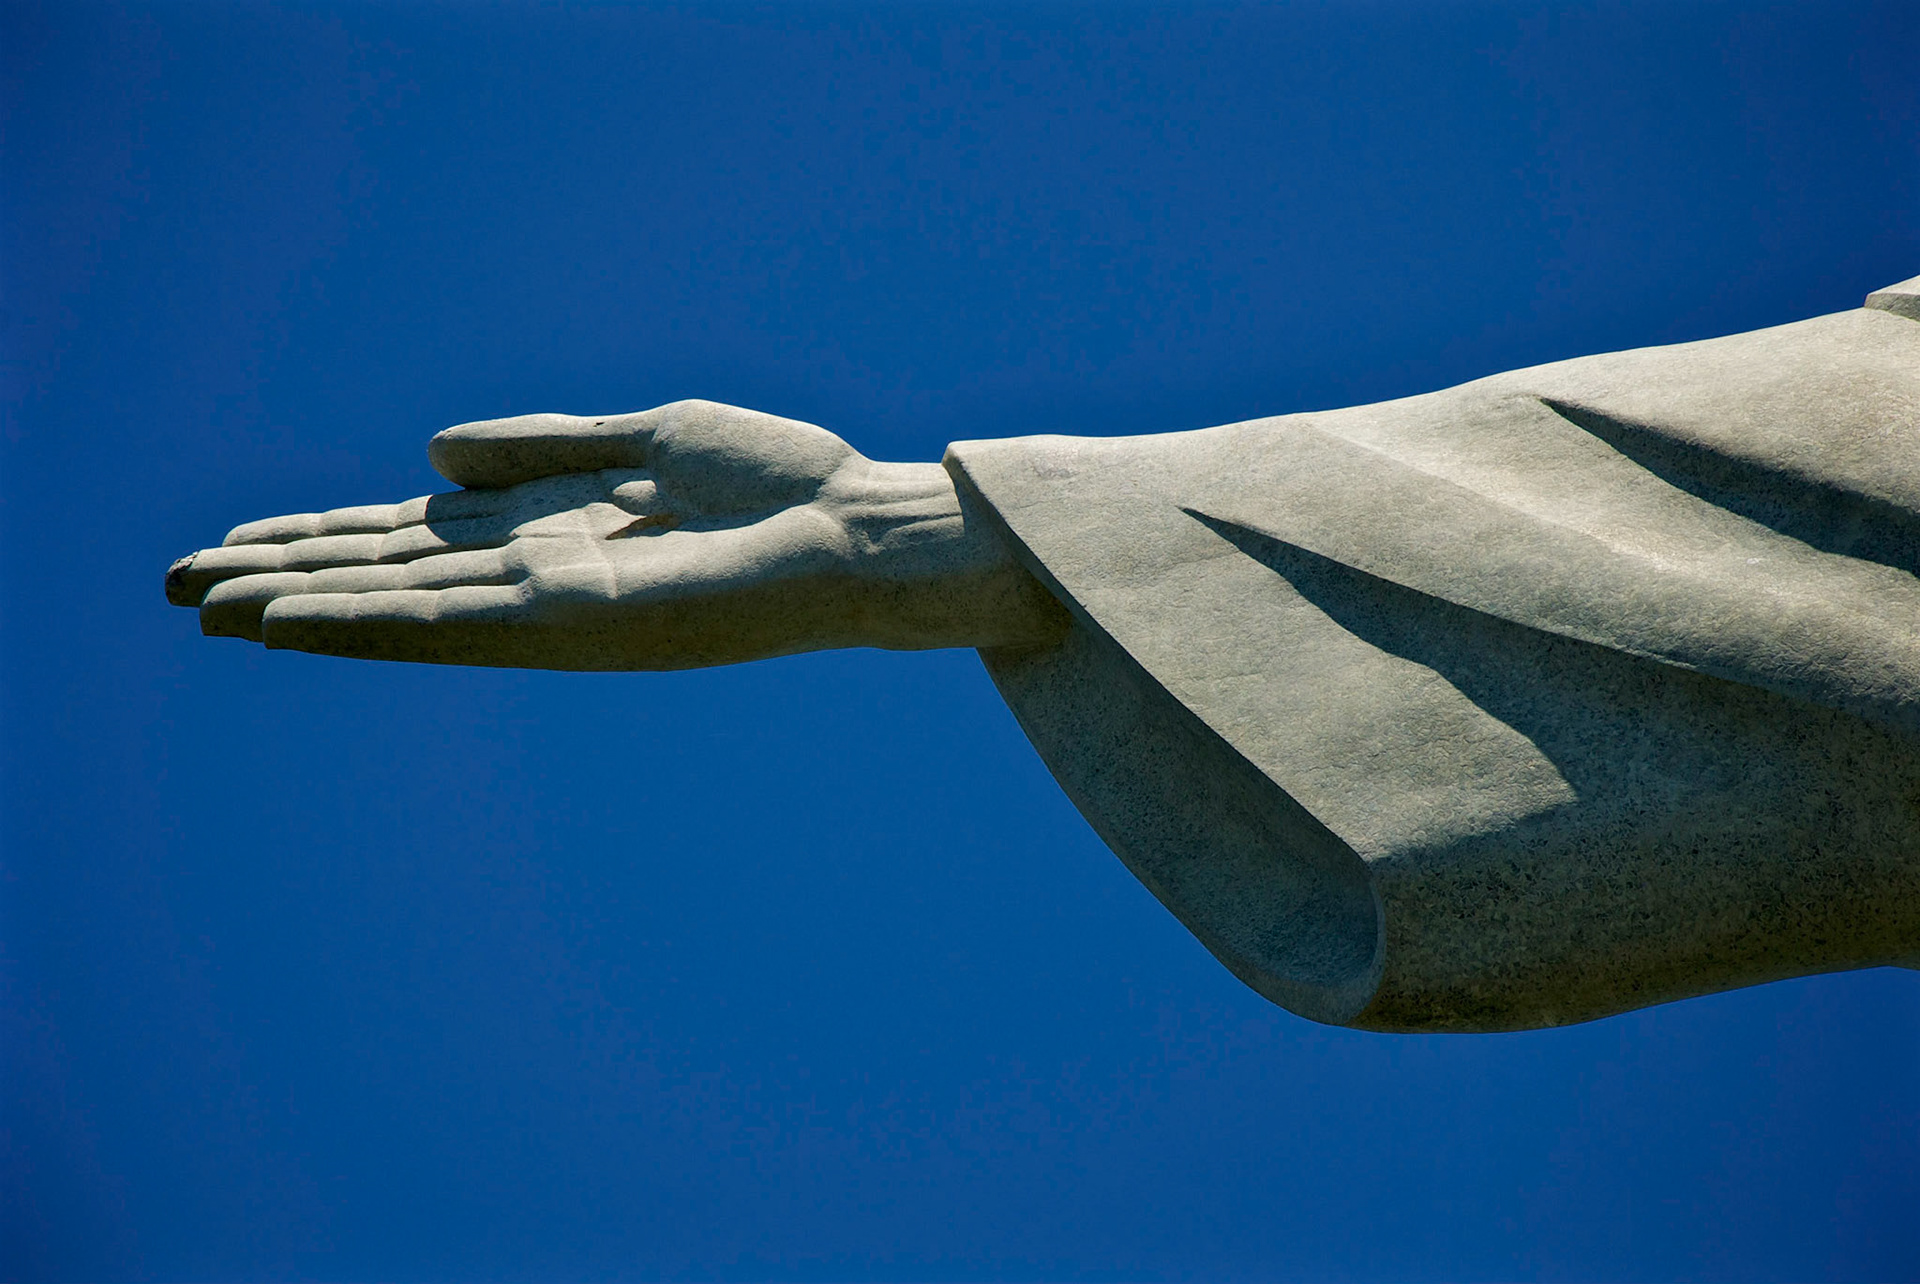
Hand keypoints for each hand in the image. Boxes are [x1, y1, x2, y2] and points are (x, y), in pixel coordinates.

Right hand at [165, 400, 1065, 668]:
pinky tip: (295, 622)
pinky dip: (369, 622)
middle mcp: (540, 576)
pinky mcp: (579, 622)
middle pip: (391, 574)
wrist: (860, 530)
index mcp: (552, 528)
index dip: (328, 537)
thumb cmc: (777, 486)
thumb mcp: (646, 440)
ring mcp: (554, 605)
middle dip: (291, 577)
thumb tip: (427, 453)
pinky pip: (454, 625)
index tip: (243, 541)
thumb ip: (539, 446)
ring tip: (205, 604)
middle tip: (180, 585)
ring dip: (302, 605)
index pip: (417, 534)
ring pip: (402, 605)